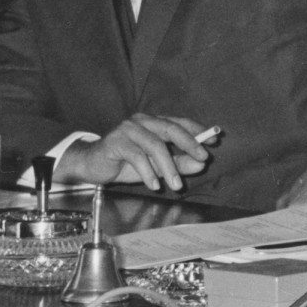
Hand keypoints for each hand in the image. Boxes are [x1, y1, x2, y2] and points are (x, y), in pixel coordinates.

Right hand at [58, 115, 212, 191]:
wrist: (91, 165)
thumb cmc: (125, 163)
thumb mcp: (156, 166)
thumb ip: (178, 163)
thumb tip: (201, 163)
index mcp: (154, 123)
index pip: (181, 122)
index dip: (198, 131)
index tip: (215, 141)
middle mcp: (142, 121)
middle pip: (171, 129)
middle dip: (190, 144)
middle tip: (203, 158)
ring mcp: (128, 129)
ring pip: (155, 145)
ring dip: (169, 167)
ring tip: (176, 185)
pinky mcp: (115, 141)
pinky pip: (137, 156)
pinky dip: (148, 172)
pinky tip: (154, 185)